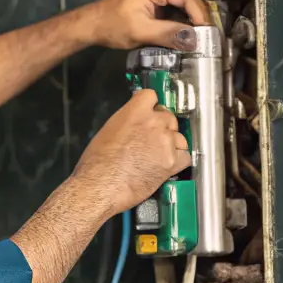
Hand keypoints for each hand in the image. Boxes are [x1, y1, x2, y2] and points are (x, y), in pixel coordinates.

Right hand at [74, 89, 189, 215]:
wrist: (101, 186)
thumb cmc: (97, 163)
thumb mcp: (108, 130)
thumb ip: (126, 122)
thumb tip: (133, 125)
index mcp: (136, 111)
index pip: (151, 96)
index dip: (150, 107)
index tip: (148, 114)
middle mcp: (154, 123)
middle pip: (169, 117)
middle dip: (162, 127)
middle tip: (152, 140)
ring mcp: (165, 142)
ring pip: (179, 138)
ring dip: (172, 144)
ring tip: (159, 156)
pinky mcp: (171, 162)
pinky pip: (185, 157)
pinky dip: (178, 161)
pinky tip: (167, 165)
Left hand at [83, 0, 209, 50]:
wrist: (92, 24)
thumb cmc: (113, 28)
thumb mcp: (141, 33)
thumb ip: (168, 34)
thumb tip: (193, 40)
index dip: (198, 11)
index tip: (206, 29)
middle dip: (196, 7)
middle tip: (205, 27)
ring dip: (189, 7)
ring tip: (197, 25)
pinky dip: (179, 8)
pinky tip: (183, 22)